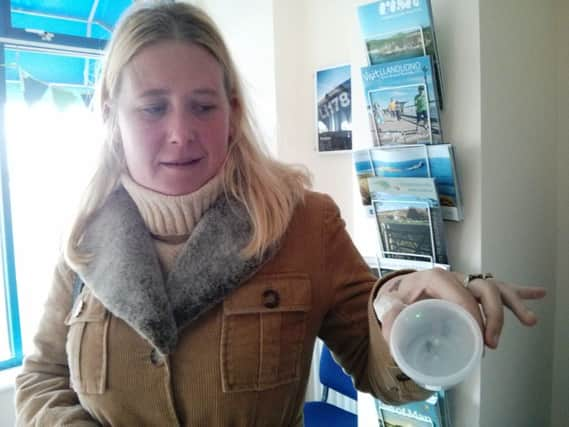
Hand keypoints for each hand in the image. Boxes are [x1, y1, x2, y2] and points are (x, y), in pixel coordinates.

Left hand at [376, 268, 545, 348]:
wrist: (399, 293)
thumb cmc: (398, 299)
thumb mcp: (389, 306)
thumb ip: (391, 318)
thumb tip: (394, 336)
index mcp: (436, 278)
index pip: (460, 294)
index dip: (473, 316)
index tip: (479, 339)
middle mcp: (455, 277)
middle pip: (484, 289)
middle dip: (493, 315)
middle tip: (491, 343)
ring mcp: (466, 282)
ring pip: (495, 287)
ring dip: (514, 303)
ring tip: (529, 321)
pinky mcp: (473, 289)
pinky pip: (499, 287)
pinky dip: (519, 291)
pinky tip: (538, 295)